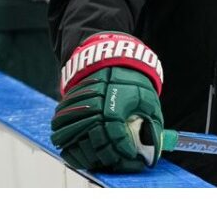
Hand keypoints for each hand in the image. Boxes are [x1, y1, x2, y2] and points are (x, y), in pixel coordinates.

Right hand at [50, 33, 164, 172]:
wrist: (109, 58)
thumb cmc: (131, 79)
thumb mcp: (147, 97)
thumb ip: (152, 121)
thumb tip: (156, 144)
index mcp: (114, 104)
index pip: (117, 136)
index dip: (124, 150)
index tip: (131, 154)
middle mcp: (94, 106)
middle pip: (95, 141)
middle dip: (106, 156)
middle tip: (115, 159)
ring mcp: (78, 106)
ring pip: (73, 137)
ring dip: (85, 152)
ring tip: (97, 157)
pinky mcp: (68, 105)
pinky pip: (61, 128)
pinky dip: (67, 141)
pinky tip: (78, 147)